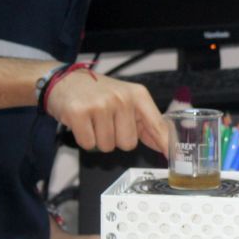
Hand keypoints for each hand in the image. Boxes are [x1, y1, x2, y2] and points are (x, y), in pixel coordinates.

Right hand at [45, 71, 169, 154]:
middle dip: (116, 139)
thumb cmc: (98, 93)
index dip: (165, 143)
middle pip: (128, 144)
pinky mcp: (79, 114)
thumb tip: (165, 145)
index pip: (156, 124)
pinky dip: (84, 139)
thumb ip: (146, 123)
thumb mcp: (126, 101)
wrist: (64, 80)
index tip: (174, 157)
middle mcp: (121, 99)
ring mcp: (100, 106)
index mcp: (137, 95)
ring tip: (93, 120)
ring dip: (99, 139)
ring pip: (108, 146)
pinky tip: (82, 123)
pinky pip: (88, 144)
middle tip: (106, 122)